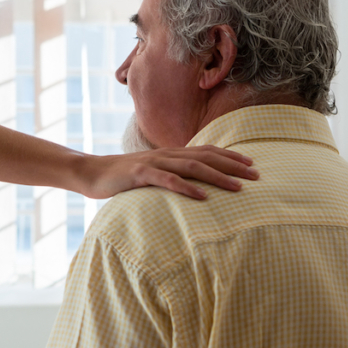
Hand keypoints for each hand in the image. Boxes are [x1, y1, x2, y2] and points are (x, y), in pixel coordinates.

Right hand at [77, 145, 258, 199]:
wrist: (91, 172)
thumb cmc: (123, 177)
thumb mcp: (151, 174)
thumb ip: (171, 175)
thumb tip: (193, 185)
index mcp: (170, 153)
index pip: (206, 151)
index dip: (230, 156)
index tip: (252, 164)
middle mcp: (166, 154)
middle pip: (205, 156)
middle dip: (233, 165)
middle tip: (257, 175)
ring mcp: (153, 162)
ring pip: (191, 166)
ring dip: (217, 176)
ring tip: (238, 187)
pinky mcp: (139, 174)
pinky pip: (167, 180)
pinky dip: (187, 188)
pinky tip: (202, 197)